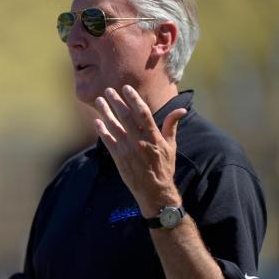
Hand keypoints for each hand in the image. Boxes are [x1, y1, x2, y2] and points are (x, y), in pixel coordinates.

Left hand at [94, 85, 186, 216]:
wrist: (155, 191)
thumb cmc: (164, 167)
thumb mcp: (170, 146)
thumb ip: (171, 126)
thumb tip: (181, 110)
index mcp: (154, 136)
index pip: (143, 113)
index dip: (134, 99)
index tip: (126, 88)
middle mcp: (140, 141)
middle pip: (126, 117)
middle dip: (116, 102)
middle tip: (109, 90)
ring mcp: (128, 150)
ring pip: (114, 127)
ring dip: (106, 112)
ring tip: (100, 101)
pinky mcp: (119, 158)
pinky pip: (108, 141)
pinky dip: (102, 130)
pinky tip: (97, 121)